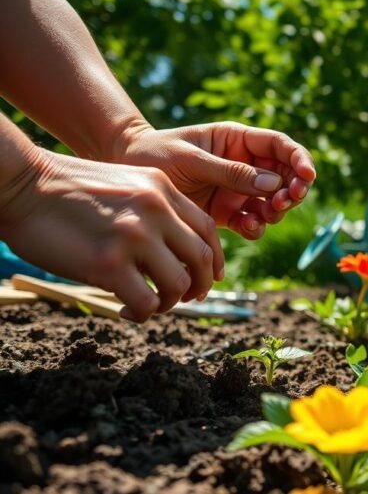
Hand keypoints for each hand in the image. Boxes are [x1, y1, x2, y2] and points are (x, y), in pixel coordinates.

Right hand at [0, 151, 223, 321]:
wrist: (21, 184)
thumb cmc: (65, 190)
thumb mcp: (125, 184)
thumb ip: (154, 208)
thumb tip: (173, 249)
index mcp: (162, 189)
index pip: (208, 229)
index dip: (214, 259)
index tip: (208, 277)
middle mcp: (155, 210)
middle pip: (201, 259)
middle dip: (200, 286)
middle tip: (187, 298)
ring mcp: (134, 237)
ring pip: (178, 285)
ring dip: (170, 304)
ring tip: (150, 304)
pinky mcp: (108, 263)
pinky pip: (147, 303)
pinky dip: (143, 314)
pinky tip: (126, 310)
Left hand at [115, 122, 315, 239]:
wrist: (123, 172)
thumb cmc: (154, 154)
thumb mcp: (191, 159)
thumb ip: (230, 172)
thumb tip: (272, 182)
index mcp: (237, 140)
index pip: (279, 146)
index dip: (298, 159)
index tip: (306, 175)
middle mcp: (244, 164)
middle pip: (284, 176)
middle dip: (292, 189)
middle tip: (284, 201)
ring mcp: (237, 190)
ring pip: (273, 201)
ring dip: (277, 210)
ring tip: (266, 214)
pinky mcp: (227, 213)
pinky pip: (253, 221)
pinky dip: (257, 226)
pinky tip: (249, 227)